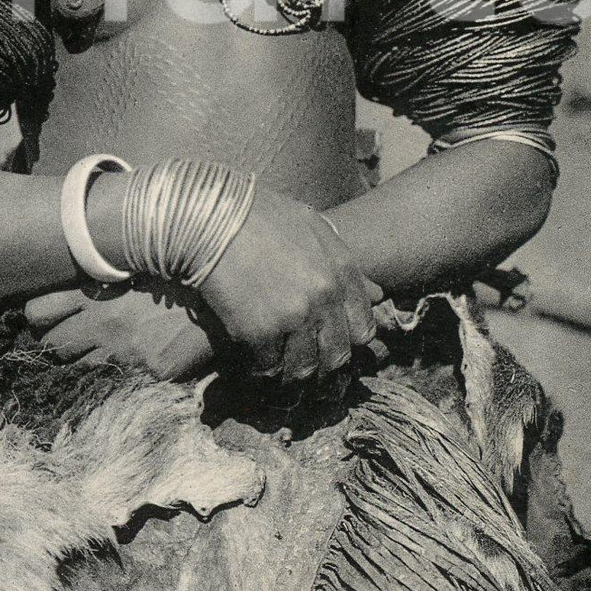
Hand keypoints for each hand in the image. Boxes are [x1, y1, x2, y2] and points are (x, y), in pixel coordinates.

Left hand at [24, 285, 215, 380]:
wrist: (219, 301)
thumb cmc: (172, 281)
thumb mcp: (131, 269)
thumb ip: (99, 282)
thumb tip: (67, 294)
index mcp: (96, 293)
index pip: (38, 312)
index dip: (39, 317)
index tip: (48, 318)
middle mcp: (104, 324)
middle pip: (53, 346)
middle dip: (61, 343)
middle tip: (79, 336)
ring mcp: (124, 354)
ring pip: (78, 372)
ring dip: (87, 363)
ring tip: (108, 351)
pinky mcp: (147, 376)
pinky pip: (115, 386)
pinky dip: (119, 380)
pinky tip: (133, 366)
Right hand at [198, 189, 381, 388]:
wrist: (211, 215)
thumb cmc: (259, 215)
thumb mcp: (313, 226)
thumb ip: (344, 260)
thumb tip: (378, 292)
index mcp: (341, 270)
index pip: (362, 328)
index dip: (346, 340)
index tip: (329, 343)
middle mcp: (324, 297)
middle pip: (336, 355)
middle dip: (322, 366)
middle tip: (306, 368)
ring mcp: (293, 316)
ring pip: (304, 369)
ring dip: (291, 375)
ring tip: (279, 372)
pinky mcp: (259, 331)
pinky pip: (268, 367)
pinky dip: (261, 369)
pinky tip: (253, 362)